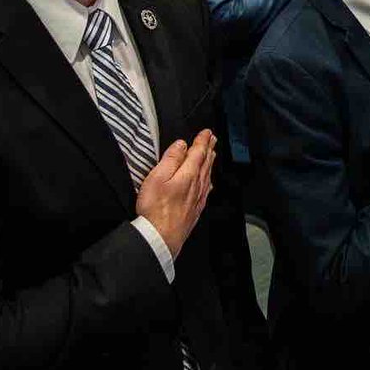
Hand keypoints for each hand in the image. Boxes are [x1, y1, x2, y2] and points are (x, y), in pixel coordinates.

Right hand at [136, 130, 215, 257]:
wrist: (160, 237)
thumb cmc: (155, 208)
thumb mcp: (157, 178)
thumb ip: (171, 159)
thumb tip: (181, 145)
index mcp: (187, 174)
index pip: (198, 153)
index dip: (202, 141)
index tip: (206, 132)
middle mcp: (196, 185)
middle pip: (205, 163)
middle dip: (209, 149)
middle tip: (213, 139)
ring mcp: (197, 199)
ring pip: (207, 176)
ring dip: (210, 163)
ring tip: (212, 155)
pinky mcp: (195, 211)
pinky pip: (206, 191)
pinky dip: (208, 182)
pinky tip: (208, 184)